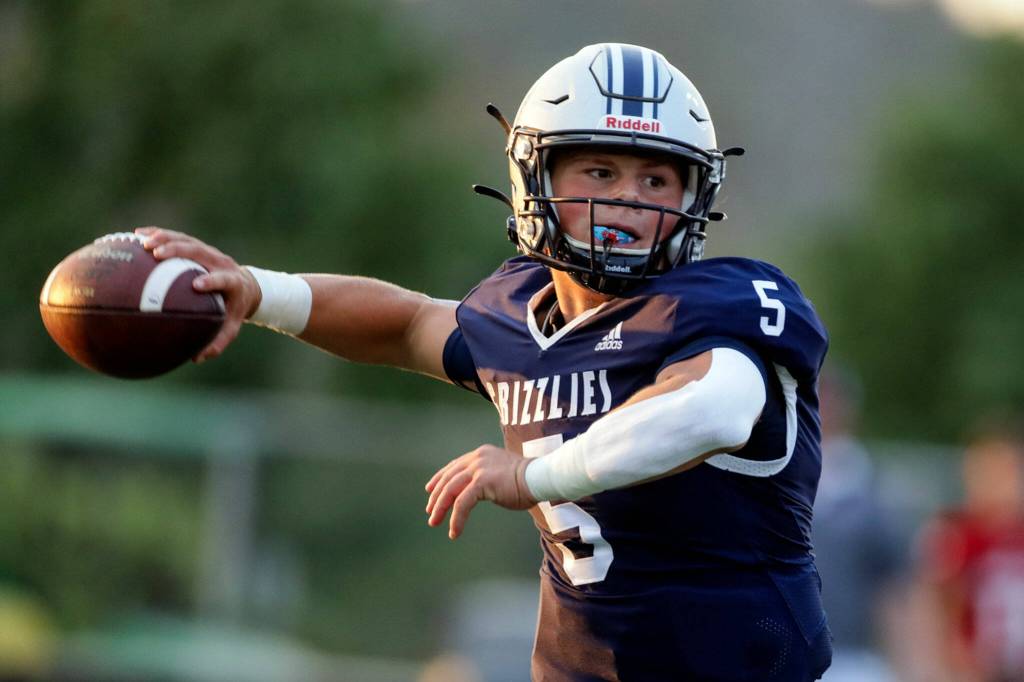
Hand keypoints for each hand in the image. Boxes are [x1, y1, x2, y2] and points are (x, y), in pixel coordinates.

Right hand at [135, 226, 261, 362]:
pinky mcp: (199, 247)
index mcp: (232, 282)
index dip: (212, 280)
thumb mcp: (231, 326)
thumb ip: (217, 342)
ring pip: (187, 240)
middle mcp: (221, 262)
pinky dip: (158, 234)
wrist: (245, 286)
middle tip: (156, 254)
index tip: (197, 284)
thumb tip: (196, 358)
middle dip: (179, 250)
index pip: (223, 279)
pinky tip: (136, 235)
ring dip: (165, 238)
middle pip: (200, 251)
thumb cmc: (234, 309)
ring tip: (142, 242)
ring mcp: (209, 252)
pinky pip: (178, 237)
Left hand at [425, 444, 536, 539]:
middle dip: (436, 497)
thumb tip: (480, 489)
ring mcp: (479, 468)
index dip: (440, 478)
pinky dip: (456, 518)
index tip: (430, 490)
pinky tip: (455, 531)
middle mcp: (477, 458)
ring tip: (435, 522)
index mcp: (481, 454)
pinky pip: (462, 503)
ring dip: (440, 508)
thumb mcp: (503, 472)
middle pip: (448, 478)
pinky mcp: (482, 482)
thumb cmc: (529, 479)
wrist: (541, 477)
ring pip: (450, 490)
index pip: (454, 466)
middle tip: (430, 513)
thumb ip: (489, 476)